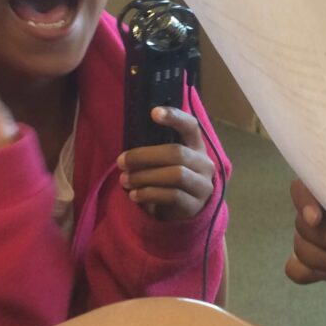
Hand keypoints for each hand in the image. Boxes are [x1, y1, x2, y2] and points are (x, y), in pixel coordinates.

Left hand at [117, 106, 215, 220]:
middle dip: (144, 156)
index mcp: (196, 146)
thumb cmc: (169, 180)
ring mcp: (202, 185)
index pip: (190, 126)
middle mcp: (204, 163)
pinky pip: (172, 195)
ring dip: (145, 177)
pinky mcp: (195, 205)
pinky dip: (149, 194)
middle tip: (121, 162)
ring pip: (175, 175)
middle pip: (176, 153)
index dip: (175, 117)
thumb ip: (155, 150)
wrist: (185, 212)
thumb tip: (128, 151)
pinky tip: (134, 195)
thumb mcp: (166, 162)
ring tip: (125, 180)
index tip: (153, 112)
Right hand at [284, 179, 325, 286]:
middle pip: (303, 226)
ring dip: (324, 260)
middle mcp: (315, 215)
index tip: (316, 218)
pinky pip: (297, 270)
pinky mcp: (315, 266)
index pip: (301, 189)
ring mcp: (312, 241)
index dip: (304, 203)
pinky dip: (308, 273)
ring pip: (301, 249)